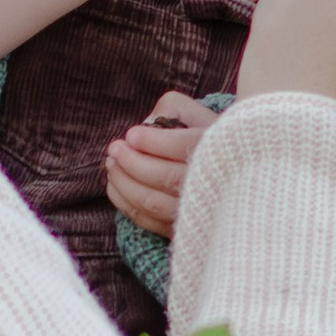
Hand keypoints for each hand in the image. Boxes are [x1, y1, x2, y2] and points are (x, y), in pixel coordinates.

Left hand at [105, 89, 208, 234]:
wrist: (224, 172)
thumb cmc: (203, 136)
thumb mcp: (194, 112)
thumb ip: (171, 108)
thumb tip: (146, 125)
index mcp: (217, 149)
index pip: (183, 146)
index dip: (153, 141)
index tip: (131, 135)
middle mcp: (210, 183)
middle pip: (165, 176)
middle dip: (132, 162)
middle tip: (114, 148)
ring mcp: (196, 210)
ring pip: (153, 202)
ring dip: (124, 182)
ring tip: (111, 164)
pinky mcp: (181, 226)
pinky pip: (148, 221)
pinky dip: (125, 203)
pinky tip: (115, 184)